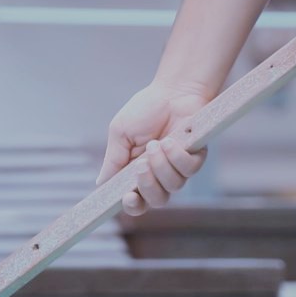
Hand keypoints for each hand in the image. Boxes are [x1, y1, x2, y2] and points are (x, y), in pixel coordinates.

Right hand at [98, 81, 209, 215]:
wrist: (172, 90)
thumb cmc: (145, 110)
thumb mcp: (120, 133)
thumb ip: (112, 160)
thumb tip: (100, 184)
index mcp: (137, 173)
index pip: (136, 202)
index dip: (132, 206)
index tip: (128, 197)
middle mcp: (158, 175)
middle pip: (156, 201)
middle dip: (148, 186)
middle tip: (142, 165)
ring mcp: (178, 169)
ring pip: (173, 186)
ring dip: (162, 166)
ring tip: (155, 144)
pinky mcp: (195, 159)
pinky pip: (188, 170)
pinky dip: (176, 157)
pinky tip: (169, 141)